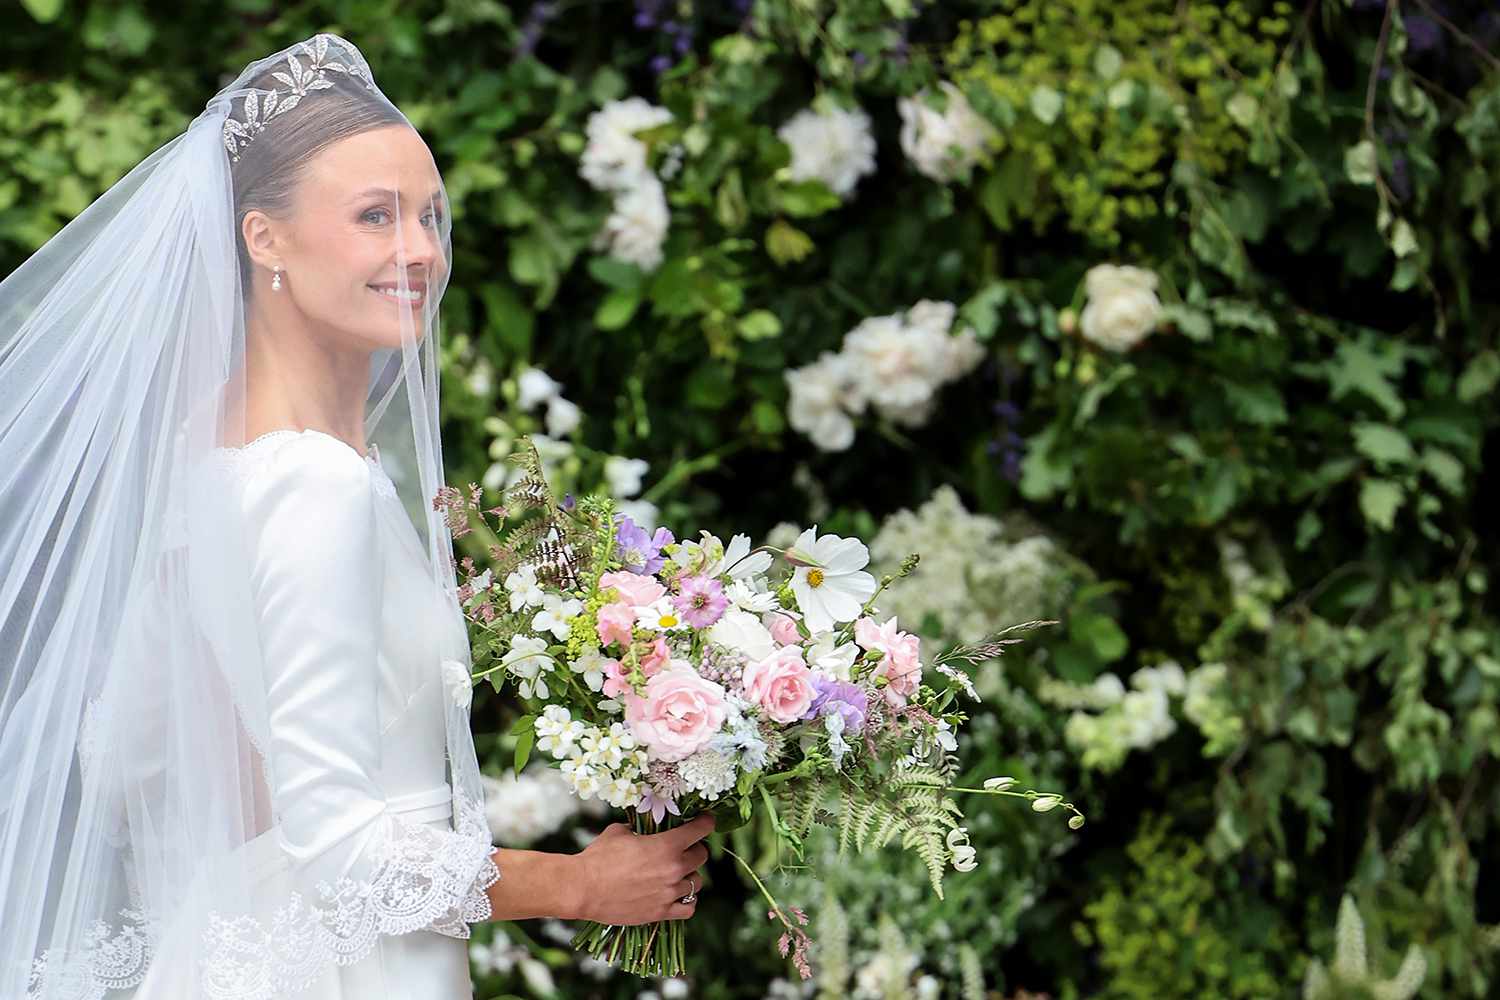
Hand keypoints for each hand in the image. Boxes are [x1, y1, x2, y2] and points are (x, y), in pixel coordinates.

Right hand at [567, 813, 714, 924]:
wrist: (583, 888)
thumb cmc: (598, 857)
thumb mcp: (620, 831)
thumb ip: (639, 828)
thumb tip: (644, 827)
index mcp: (666, 846)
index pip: (701, 830)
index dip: (705, 822)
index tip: (705, 821)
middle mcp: (673, 869)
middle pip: (702, 856)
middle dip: (694, 849)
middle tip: (683, 848)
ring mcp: (669, 893)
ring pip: (697, 882)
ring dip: (689, 875)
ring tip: (676, 874)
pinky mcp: (660, 913)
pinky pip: (689, 908)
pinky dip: (687, 901)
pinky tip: (677, 895)